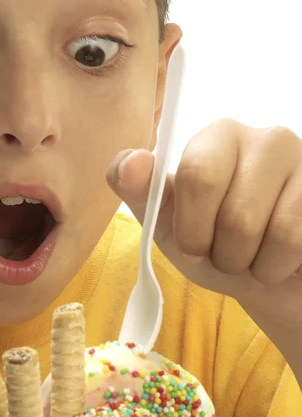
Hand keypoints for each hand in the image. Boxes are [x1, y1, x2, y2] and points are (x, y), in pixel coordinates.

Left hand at [107, 119, 301, 337]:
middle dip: (222, 253)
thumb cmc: (211, 246)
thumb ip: (139, 191)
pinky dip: (276, 268)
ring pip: (270, 233)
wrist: (261, 278)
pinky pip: (295, 243)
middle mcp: (266, 139)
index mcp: (218, 139)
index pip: (198, 176)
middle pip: (236, 213)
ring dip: (251, 264)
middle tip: (225, 251)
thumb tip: (130, 160)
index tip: (193, 243)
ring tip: (253, 254)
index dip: (192, 227)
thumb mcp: (166, 224)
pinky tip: (280, 258)